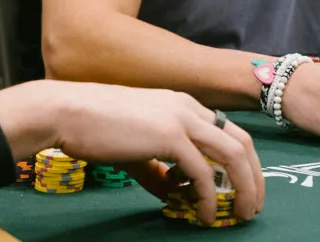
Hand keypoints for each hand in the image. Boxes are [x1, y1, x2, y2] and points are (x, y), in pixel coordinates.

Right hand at [0, 81, 263, 226]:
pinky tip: (201, 215)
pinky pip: (203, 173)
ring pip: (234, 155)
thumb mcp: (132, 146)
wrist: (66, 112)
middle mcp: (187, 107)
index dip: (240, 163)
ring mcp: (180, 119)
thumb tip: (171, 191)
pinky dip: (207, 197)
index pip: (227, 131)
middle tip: (250, 206)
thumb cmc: (91, 125)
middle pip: (242, 143)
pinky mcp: (169, 136)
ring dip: (243, 188)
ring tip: (238, 214)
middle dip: (253, 178)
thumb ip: (156, 167)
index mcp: (179, 104)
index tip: (238, 189)